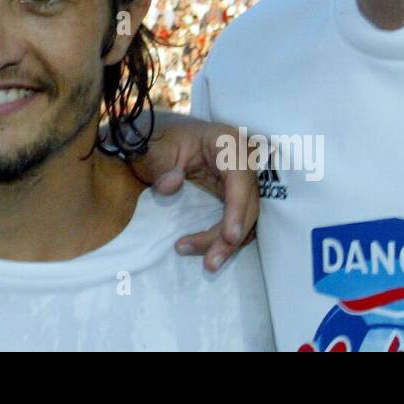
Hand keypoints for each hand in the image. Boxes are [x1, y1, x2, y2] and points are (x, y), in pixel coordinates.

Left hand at [123, 111, 258, 271]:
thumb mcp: (154, 150)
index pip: (239, 178)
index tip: (229, 237)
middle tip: (210, 263)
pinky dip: (226, 237)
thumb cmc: (160, 140)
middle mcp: (242, 160)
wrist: (161, 139)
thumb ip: (161, 167)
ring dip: (229, 243)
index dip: (237, 209)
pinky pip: (239, 219)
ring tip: (207, 263)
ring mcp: (242, 179)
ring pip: (247, 217)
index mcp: (226, 142)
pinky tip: (208, 251)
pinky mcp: (236, 194)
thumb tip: (172, 184)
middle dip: (231, 236)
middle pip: (248, 204)